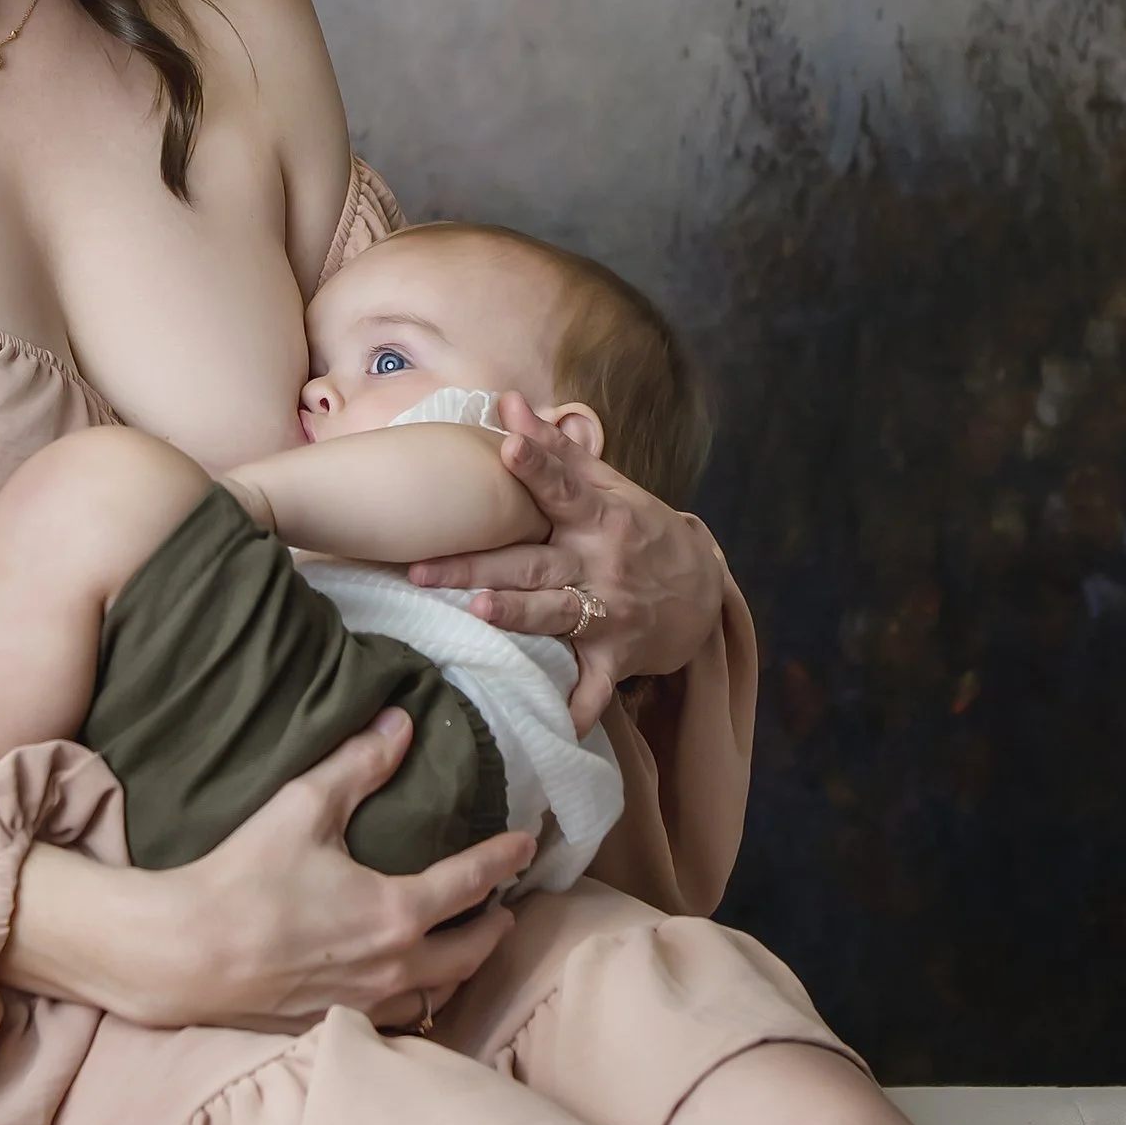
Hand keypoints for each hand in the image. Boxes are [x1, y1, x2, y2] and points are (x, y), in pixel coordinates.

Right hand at [4, 707, 532, 1032]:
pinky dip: (421, 998)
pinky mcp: (336, 1021)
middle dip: (495, 928)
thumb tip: (400, 723)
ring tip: (466, 948)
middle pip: (470, 951)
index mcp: (396, 910)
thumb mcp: (303, 807)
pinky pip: (401, 1015)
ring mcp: (367, 1001)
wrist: (188, 954)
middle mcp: (395, 963)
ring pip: (440, 992)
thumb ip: (357, 764)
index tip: (526, 845)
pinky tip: (410, 986)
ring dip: (463, 968)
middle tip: (506, 908)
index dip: (503, 860)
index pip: (471, 883)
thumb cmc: (243, 879)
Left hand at [406, 393, 727, 734]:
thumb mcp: (609, 487)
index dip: (537, 465)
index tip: (508, 445)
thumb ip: (555, 450)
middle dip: (479, 566)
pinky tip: (559, 723)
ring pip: (555, 615)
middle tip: (422, 568)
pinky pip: (596, 688)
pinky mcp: (616, 656)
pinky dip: (581, 707)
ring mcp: (610, 612)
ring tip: (478, 613)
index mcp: (600, 515)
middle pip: (533, 561)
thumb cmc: (639, 530)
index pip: (563, 486)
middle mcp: (602, 563)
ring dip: (518, 616)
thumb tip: (508, 401)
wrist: (702, 592)